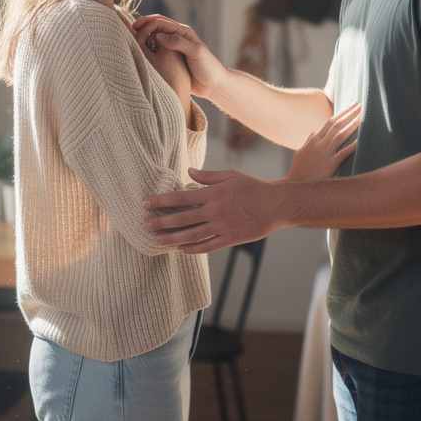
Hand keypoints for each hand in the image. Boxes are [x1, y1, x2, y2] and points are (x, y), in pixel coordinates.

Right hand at [130, 15, 226, 98]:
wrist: (213, 85)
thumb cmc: (208, 67)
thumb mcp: (196, 52)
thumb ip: (179, 43)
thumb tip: (159, 36)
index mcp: (183, 32)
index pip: (161, 22)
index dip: (148, 24)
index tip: (137, 31)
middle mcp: (176, 38)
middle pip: (155, 27)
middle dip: (142, 27)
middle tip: (129, 32)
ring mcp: (172, 49)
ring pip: (153, 38)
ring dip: (142, 38)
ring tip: (130, 41)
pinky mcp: (169, 60)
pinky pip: (155, 52)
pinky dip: (146, 50)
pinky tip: (138, 54)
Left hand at [142, 168, 282, 253]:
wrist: (276, 205)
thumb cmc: (253, 187)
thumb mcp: (230, 175)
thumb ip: (208, 176)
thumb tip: (189, 171)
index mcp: (213, 194)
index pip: (180, 198)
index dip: (161, 201)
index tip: (145, 203)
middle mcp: (214, 211)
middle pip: (181, 218)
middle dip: (161, 222)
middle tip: (144, 226)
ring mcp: (222, 227)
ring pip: (191, 235)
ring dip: (172, 239)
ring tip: (157, 241)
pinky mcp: (230, 239)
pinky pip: (207, 246)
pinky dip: (192, 249)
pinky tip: (180, 249)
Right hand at [286, 102, 359, 180]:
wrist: (295, 186)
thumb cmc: (298, 171)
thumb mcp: (301, 153)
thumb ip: (308, 142)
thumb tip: (313, 132)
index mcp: (314, 141)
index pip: (330, 123)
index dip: (342, 113)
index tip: (351, 106)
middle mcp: (320, 144)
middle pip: (337, 125)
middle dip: (349, 114)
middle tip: (361, 105)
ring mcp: (324, 154)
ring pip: (340, 135)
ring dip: (352, 125)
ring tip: (362, 116)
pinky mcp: (329, 165)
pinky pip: (342, 154)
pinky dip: (351, 147)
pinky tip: (360, 141)